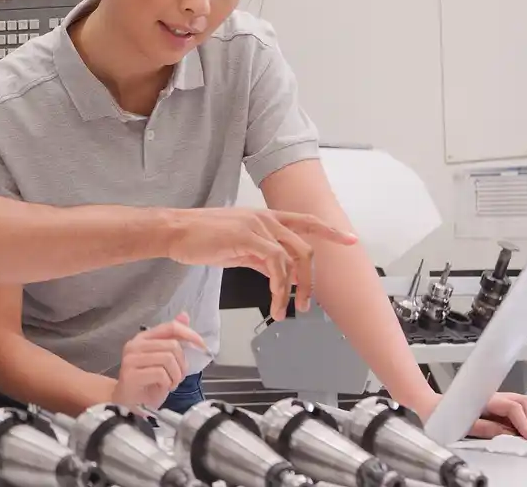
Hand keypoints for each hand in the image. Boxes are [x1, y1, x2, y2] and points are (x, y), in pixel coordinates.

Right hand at [111, 314, 207, 408]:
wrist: (129, 402)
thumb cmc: (148, 381)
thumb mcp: (164, 359)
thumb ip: (173, 338)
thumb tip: (184, 315)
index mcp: (144, 337)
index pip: (170, 327)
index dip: (189, 334)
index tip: (202, 346)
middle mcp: (135, 345)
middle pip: (172, 345)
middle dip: (182, 364)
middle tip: (179, 376)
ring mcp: (131, 359)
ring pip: (168, 359)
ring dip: (176, 375)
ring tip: (171, 383)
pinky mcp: (131, 374)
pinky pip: (161, 374)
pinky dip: (168, 383)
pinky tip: (163, 388)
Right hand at [163, 207, 356, 319]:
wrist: (175, 232)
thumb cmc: (201, 238)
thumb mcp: (237, 246)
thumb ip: (261, 256)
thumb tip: (278, 272)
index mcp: (265, 218)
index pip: (306, 221)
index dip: (330, 230)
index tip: (350, 240)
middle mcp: (266, 219)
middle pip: (305, 248)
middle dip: (310, 280)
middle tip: (305, 303)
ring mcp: (257, 226)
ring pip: (293, 258)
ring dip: (295, 289)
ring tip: (287, 309)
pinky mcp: (246, 237)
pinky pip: (275, 264)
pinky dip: (279, 286)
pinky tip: (273, 300)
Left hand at [414, 391, 526, 440]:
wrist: (429, 404)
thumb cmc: (441, 413)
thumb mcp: (461, 424)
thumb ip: (484, 428)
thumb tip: (507, 435)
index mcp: (484, 398)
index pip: (512, 408)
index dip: (524, 423)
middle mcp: (492, 396)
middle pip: (523, 402)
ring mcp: (496, 400)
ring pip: (523, 404)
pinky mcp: (497, 406)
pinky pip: (517, 409)